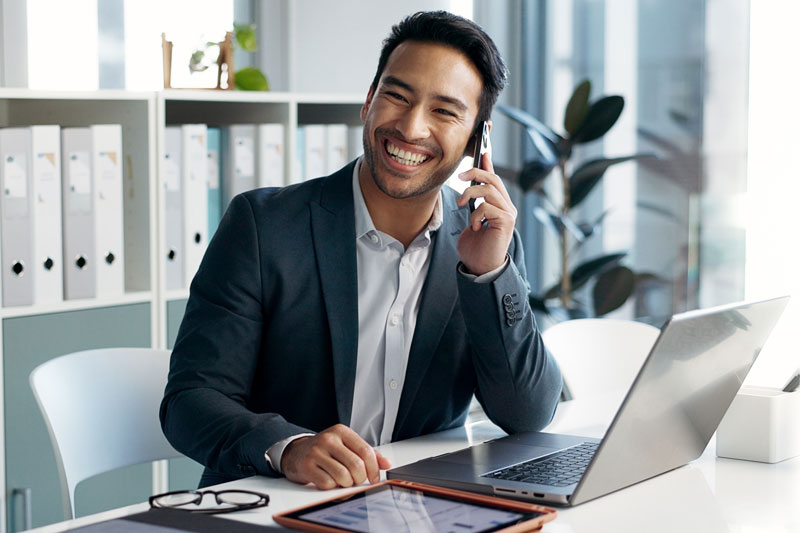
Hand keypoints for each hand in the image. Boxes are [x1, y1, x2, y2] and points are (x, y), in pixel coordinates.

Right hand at [281, 424, 391, 489]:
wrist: (296, 452)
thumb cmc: (325, 450)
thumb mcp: (346, 445)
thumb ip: (367, 453)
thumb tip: (386, 463)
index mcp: (342, 431)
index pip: (366, 451)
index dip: (374, 468)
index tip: (374, 478)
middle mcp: (329, 439)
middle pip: (356, 465)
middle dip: (359, 478)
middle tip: (355, 480)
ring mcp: (316, 452)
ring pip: (343, 476)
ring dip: (346, 484)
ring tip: (342, 480)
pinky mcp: (306, 465)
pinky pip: (328, 483)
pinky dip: (331, 487)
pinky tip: (328, 480)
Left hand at [456, 152, 517, 274]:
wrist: (480, 267)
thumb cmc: (475, 246)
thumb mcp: (471, 219)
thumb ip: (473, 204)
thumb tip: (468, 187)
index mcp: (499, 204)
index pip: (494, 177)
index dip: (488, 162)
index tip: (481, 147)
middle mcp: (507, 206)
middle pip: (493, 178)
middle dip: (475, 172)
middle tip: (460, 176)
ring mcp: (508, 213)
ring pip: (489, 189)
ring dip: (470, 194)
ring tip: (461, 206)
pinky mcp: (506, 222)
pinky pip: (487, 207)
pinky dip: (476, 215)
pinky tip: (475, 227)